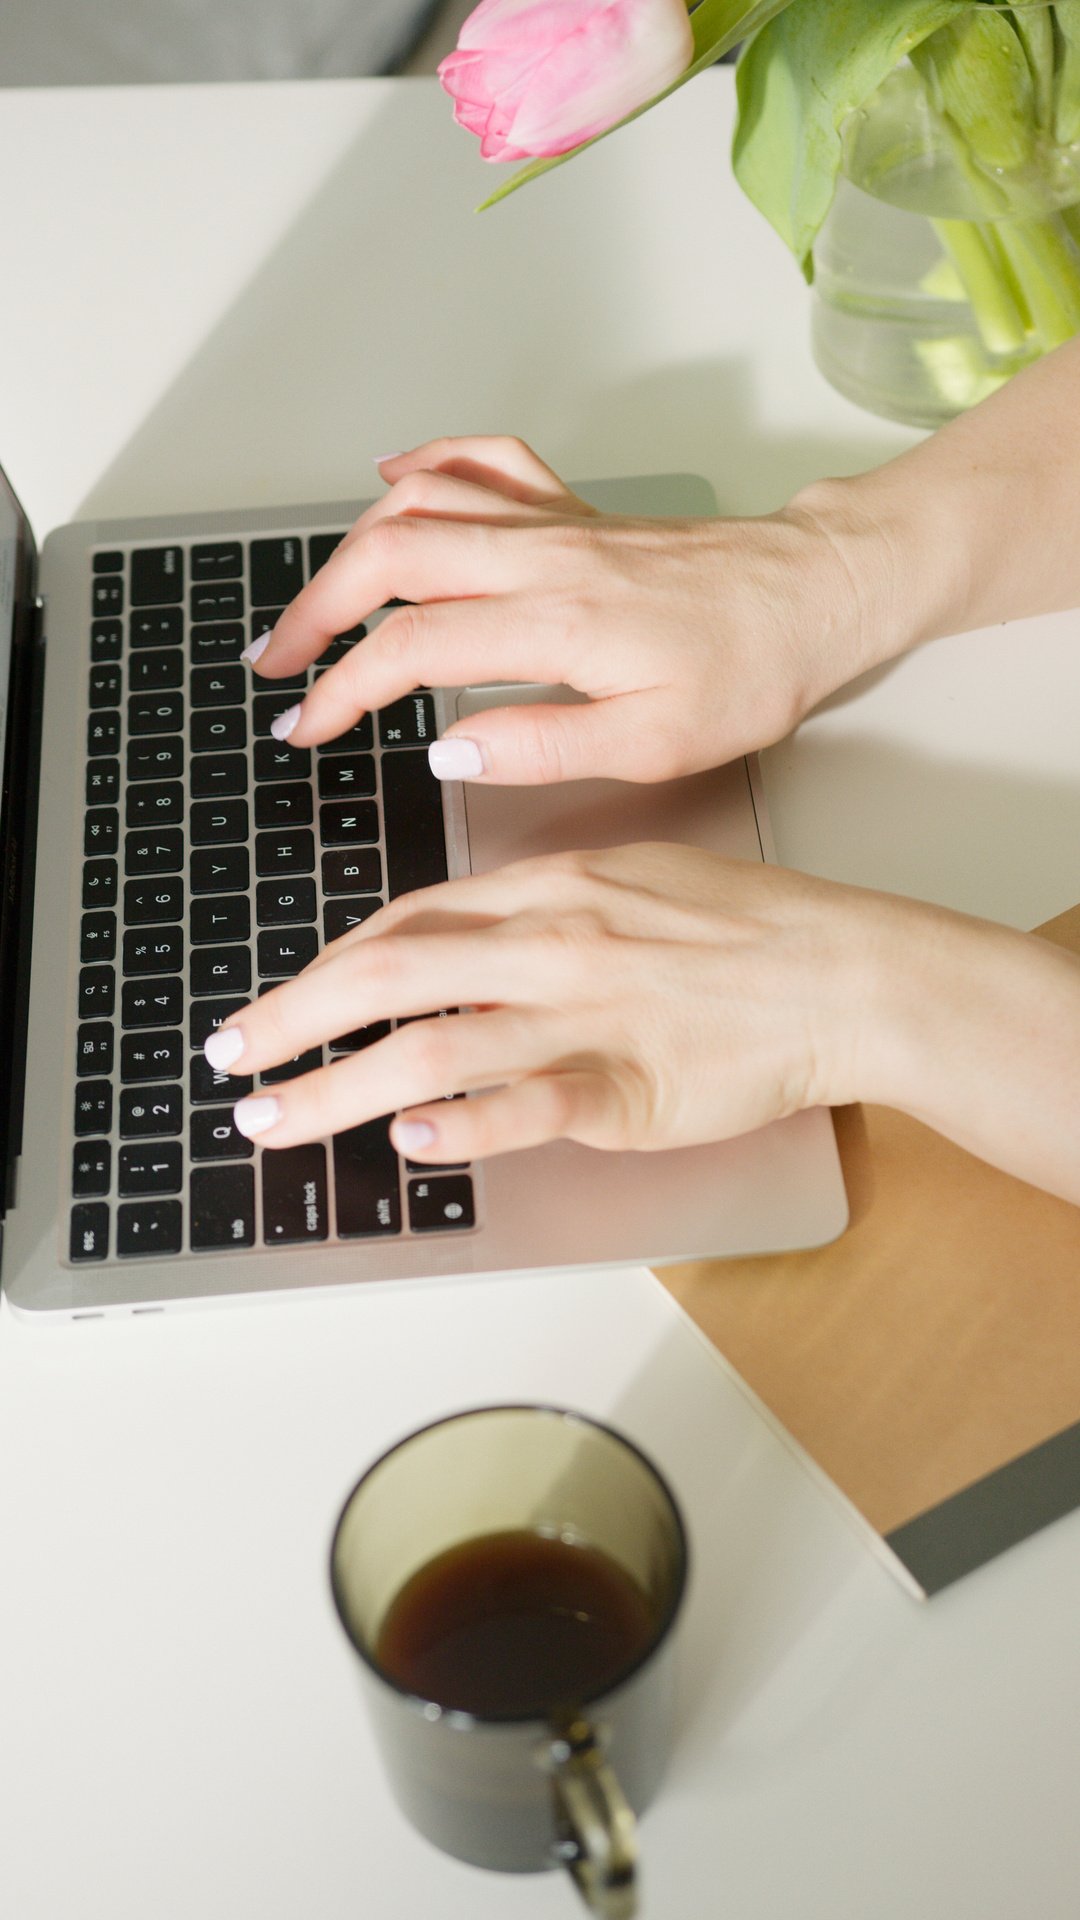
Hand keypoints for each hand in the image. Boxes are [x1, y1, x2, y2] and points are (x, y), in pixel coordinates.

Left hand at [204, 845, 894, 1162]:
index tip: (276, 1006)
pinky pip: (530, 1106)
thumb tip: (454, 946)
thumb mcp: (629, 881)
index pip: (405, 925)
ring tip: (275, 1121)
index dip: (324, 969)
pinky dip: (463, 1126)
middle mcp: (552, 944)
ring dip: (336, 1088)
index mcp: (547, 888)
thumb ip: (537, 910)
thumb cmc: (746, 927)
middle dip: (291, 1020)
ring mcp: (588, 1016)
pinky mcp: (631, 1090)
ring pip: (433, 1046)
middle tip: (232, 1058)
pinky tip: (411, 1141)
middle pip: (388, 976)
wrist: (843, 970)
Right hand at [247, 436, 873, 784]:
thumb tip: (450, 752)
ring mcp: (554, 522)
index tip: (307, 728)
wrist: (815, 594)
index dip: (342, 690)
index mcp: (555, 622)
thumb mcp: (655, 744)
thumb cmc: (751, 670)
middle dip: (315, 610)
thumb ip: (543, 747)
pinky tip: (388, 482)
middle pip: (387, 557)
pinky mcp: (573, 509)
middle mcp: (542, 556)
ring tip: (317, 602)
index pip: (410, 647)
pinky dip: (422, 466)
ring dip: (350, 548)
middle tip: (281, 664)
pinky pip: (481, 461)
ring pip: (419, 505)